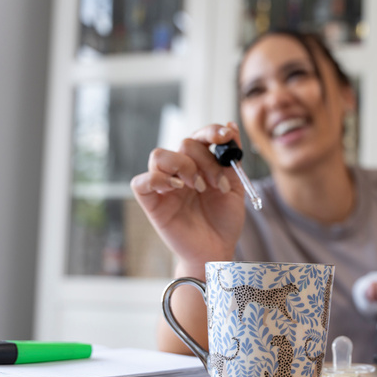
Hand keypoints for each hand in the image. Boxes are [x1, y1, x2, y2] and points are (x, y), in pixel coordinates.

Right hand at [130, 122, 246, 267]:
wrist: (216, 250)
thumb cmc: (224, 222)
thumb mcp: (235, 187)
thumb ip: (232, 159)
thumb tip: (231, 126)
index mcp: (200, 165)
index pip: (199, 137)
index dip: (210, 131)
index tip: (225, 136)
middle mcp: (180, 171)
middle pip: (185, 144)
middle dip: (205, 161)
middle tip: (215, 184)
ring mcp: (164, 185)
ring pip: (159, 155)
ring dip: (183, 166)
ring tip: (198, 187)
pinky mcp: (151, 202)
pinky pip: (141, 181)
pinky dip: (157, 179)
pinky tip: (177, 189)